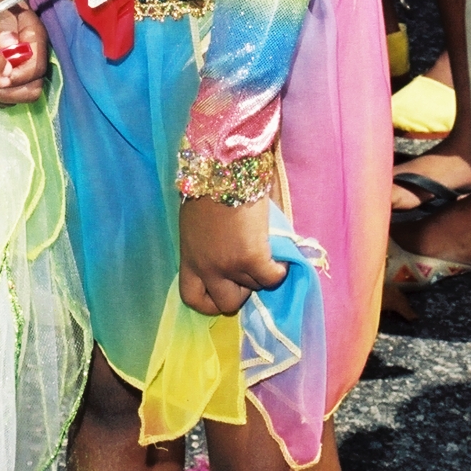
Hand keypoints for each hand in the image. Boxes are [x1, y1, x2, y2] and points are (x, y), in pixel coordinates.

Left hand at [0, 0, 48, 103]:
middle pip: (33, 88)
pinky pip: (9, 95)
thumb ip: (4, 24)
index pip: (36, 68)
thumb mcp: (0, 10)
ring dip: (1, 97)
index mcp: (36, 42)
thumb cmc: (1, 6)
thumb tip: (8, 44)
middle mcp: (35, 60)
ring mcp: (26, 71)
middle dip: (10, 92)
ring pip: (22, 96)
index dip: (19, 77)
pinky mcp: (14, 78)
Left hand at [178, 194, 287, 316]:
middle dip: (242, 292)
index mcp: (189, 258)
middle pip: (226, 302)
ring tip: (266, 253)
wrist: (226, 167)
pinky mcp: (251, 257)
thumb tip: (228, 257)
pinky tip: (281, 257)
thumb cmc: (212, 187)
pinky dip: (280, 269)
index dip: (211, 302)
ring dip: (262, 274)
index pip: (192, 298)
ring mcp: (228, 264)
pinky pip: (272, 277)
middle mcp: (206, 267)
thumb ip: (208, 247)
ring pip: (254, 287)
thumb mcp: (198, 224)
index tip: (224, 289)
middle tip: (249, 271)